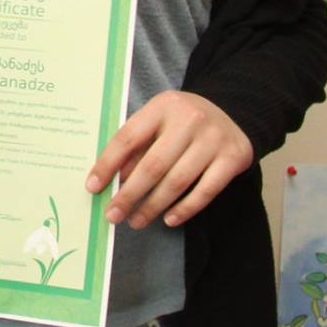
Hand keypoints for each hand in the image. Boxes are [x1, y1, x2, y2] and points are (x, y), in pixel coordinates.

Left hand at [85, 90, 253, 229]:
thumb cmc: (183, 121)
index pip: (128, 138)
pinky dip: (184, 209)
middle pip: (153, 165)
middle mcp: (189, 119)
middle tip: (113, 215)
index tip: (93, 187)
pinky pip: (205, 192)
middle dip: (129, 194)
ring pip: (177, 181)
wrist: (234, 113)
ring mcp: (214, 139)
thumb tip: (111, 180)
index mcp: (163, 106)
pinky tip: (168, 219)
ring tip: (136, 221)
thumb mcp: (157, 120)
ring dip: (153, 206)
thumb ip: (136, 146)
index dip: (108, 164)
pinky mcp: (233, 158)